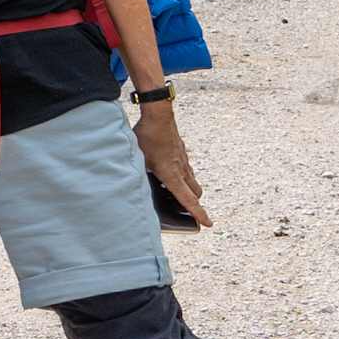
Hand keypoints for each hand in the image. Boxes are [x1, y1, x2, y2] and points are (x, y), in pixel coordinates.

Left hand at [136, 98, 204, 227]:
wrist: (159, 114)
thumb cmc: (147, 136)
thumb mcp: (138, 158)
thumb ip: (138, 175)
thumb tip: (130, 188)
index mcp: (171, 174)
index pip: (187, 199)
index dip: (198, 213)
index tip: (208, 224)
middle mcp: (181, 169)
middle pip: (195, 193)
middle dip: (194, 203)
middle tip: (183, 210)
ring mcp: (184, 159)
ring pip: (192, 180)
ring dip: (187, 188)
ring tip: (171, 191)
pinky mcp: (182, 151)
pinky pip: (186, 168)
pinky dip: (182, 175)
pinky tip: (167, 170)